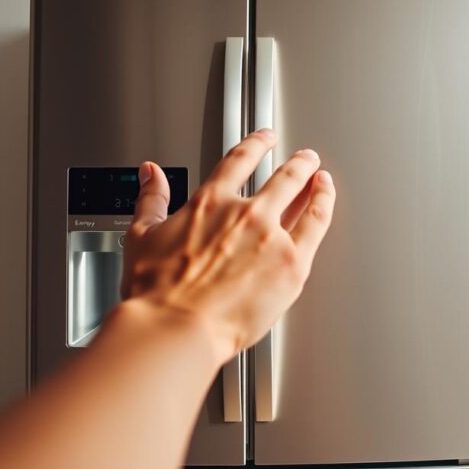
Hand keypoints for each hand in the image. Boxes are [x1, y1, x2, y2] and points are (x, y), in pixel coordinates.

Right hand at [117, 128, 335, 362]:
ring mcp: (271, 237)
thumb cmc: (157, 294)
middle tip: (305, 158)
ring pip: (302, 195)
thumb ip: (151, 199)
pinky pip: (317, 224)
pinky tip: (326, 201)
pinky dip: (325, 205)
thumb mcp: (142, 235)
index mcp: (210, 203)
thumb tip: (150, 174)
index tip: (265, 140)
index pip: (239, 161)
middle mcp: (244, 214)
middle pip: (280, 177)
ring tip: (321, 177)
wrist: (175, 328)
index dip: (256, 145)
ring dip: (315, 181)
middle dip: (296, 164)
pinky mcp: (292, 264)